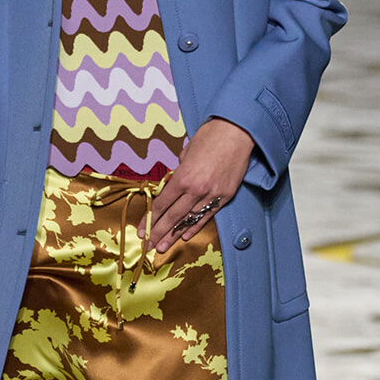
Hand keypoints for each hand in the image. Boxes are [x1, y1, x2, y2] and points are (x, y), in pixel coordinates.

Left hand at [149, 118, 253, 254]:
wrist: (236, 132)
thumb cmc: (209, 137)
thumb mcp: (186, 153)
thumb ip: (179, 172)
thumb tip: (173, 184)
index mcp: (183, 177)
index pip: (162, 204)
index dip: (150, 219)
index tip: (142, 230)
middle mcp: (196, 190)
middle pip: (172, 217)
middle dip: (158, 232)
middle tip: (149, 245)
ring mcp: (212, 195)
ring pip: (189, 220)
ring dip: (174, 235)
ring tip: (163, 247)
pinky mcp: (225, 196)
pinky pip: (207, 216)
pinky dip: (195, 227)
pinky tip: (184, 236)